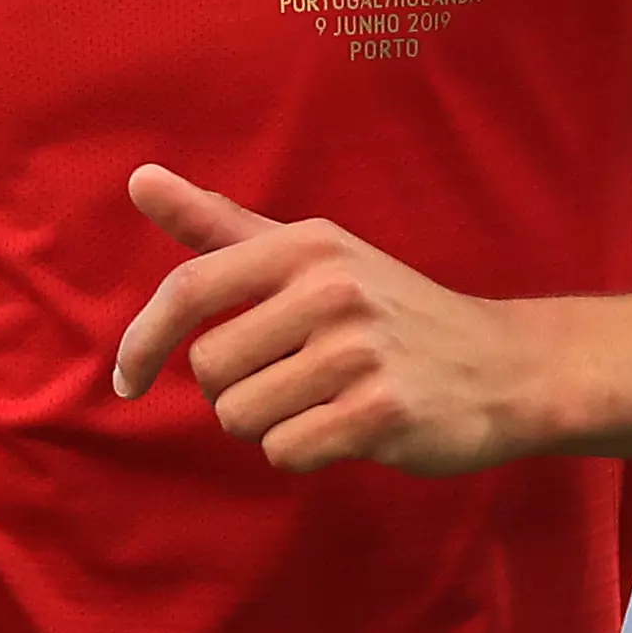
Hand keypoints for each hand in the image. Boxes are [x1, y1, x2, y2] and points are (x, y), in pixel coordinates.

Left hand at [108, 167, 539, 476]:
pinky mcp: (381, 413)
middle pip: (210, 369)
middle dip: (235, 390)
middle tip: (292, 379)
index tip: (127, 380)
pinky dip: (303, 453)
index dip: (143, 339)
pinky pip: (285, 452)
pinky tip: (346, 429)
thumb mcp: (314, 253)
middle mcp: (330, 290)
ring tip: (323, 401)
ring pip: (242, 418)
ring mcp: (358, 352)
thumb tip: (138, 179)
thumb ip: (220, 223)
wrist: (505, 365)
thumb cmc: (391, 310)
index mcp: (305, 246)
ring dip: (269, 424)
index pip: (189, 289)